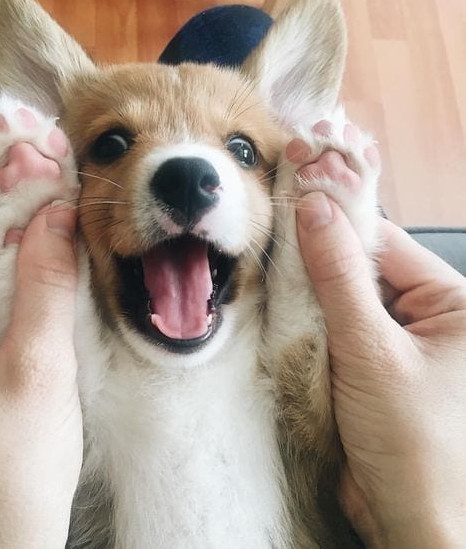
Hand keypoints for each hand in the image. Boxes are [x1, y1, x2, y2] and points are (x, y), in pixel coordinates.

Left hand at [0, 203, 81, 547]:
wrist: (9, 542)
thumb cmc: (19, 465)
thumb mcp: (40, 368)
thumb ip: (46, 286)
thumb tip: (56, 213)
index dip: (15, 216)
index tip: (54, 180)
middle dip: (23, 240)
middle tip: (67, 200)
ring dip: (27, 270)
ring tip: (67, 233)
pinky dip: (22, 302)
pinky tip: (52, 283)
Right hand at [296, 192, 465, 547]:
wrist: (404, 520)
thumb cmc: (414, 444)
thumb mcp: (372, 350)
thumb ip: (339, 277)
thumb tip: (316, 211)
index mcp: (454, 305)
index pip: (386, 244)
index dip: (339, 225)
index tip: (296, 208)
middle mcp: (428, 319)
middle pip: (362, 269)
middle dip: (320, 266)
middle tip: (278, 256)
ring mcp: (395, 342)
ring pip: (342, 300)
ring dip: (311, 300)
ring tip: (280, 294)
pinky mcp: (369, 365)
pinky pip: (334, 330)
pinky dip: (310, 326)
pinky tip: (289, 324)